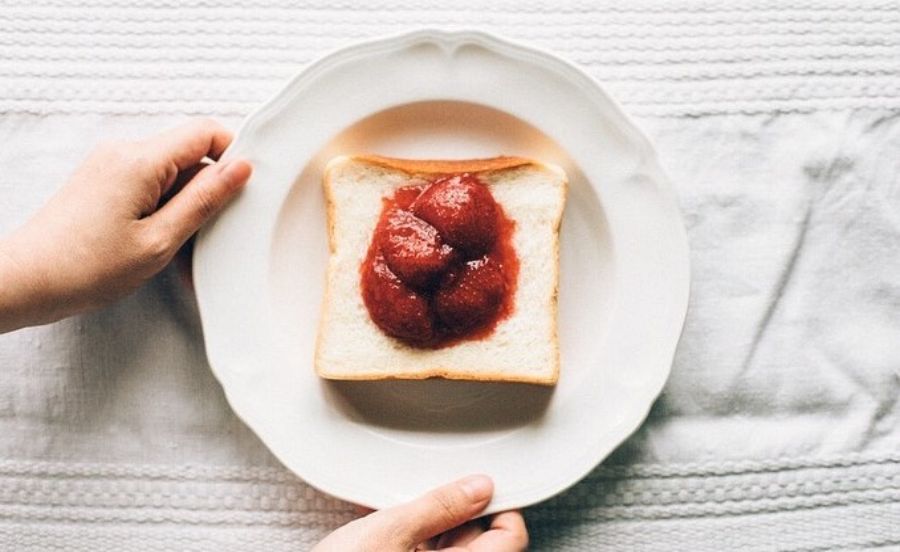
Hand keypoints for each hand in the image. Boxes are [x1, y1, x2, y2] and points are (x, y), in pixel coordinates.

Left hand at [0, 119, 251, 331]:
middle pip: (190, 152)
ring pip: (171, 171)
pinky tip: (154, 240)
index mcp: (140, 160)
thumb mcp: (160, 240)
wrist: (26, 281)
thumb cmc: (84, 267)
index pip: (205, 131)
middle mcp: (123, 152)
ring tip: (172, 244)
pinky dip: (162, 209)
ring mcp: (111, 164)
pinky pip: (149, 182)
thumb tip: (239, 169)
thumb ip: (204, 200)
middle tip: (203, 230)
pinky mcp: (104, 180)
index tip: (242, 187)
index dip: (233, 155)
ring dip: (183, 204)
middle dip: (207, 189)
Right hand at [313, 475, 527, 551]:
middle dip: (457, 511)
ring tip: (401, 505)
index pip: (510, 537)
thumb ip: (438, 508)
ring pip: (448, 546)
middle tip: (431, 488)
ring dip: (430, 522)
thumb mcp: (389, 532)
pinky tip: (383, 522)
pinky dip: (410, 536)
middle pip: (479, 539)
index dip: (500, 504)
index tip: (482, 481)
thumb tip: (480, 487)